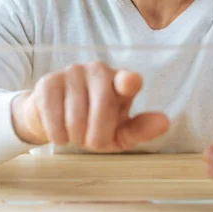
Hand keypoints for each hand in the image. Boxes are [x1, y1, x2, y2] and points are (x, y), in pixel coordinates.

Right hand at [11, 61, 169, 151]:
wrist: (54, 120)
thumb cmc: (93, 125)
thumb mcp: (119, 133)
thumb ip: (140, 128)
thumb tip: (164, 122)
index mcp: (121, 81)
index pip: (128, 79)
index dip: (128, 82)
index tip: (128, 84)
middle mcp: (98, 70)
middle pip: (102, 108)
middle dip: (96, 134)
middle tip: (91, 140)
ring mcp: (72, 72)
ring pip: (76, 117)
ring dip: (76, 137)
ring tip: (75, 134)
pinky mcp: (48, 82)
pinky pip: (54, 118)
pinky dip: (58, 135)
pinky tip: (60, 133)